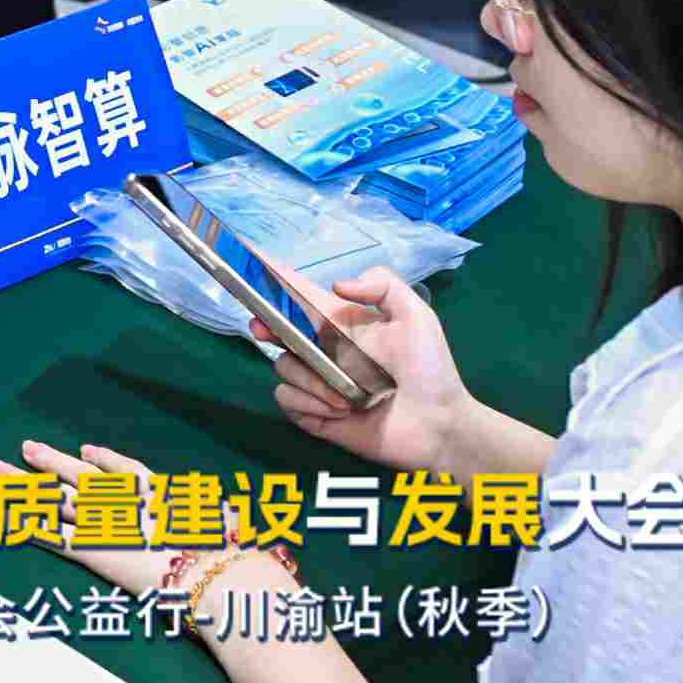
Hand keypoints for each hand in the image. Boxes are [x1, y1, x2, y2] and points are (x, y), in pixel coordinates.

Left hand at [0, 438, 214, 594]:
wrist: (217, 574)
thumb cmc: (233, 558)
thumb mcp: (227, 531)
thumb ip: (219, 521)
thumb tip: (232, 517)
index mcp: (159, 495)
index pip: (127, 472)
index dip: (105, 460)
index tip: (87, 451)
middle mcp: (127, 502)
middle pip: (81, 478)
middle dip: (53, 462)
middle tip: (28, 447)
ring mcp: (105, 523)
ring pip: (54, 498)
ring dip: (23, 484)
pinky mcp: (90, 549)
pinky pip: (43, 532)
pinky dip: (13, 521)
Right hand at [266, 270, 471, 473]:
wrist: (438, 425)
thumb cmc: (429, 370)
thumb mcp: (416, 317)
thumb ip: (382, 285)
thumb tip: (335, 285)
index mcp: (338, 324)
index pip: (298, 294)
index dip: (271, 276)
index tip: (243, 257)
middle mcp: (321, 349)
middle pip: (275, 328)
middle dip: (264, 324)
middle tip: (263, 328)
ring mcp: (315, 382)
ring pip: (282, 366)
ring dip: (310, 380)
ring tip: (347, 397)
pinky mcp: (311, 412)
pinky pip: (286, 397)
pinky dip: (307, 401)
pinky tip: (336, 410)